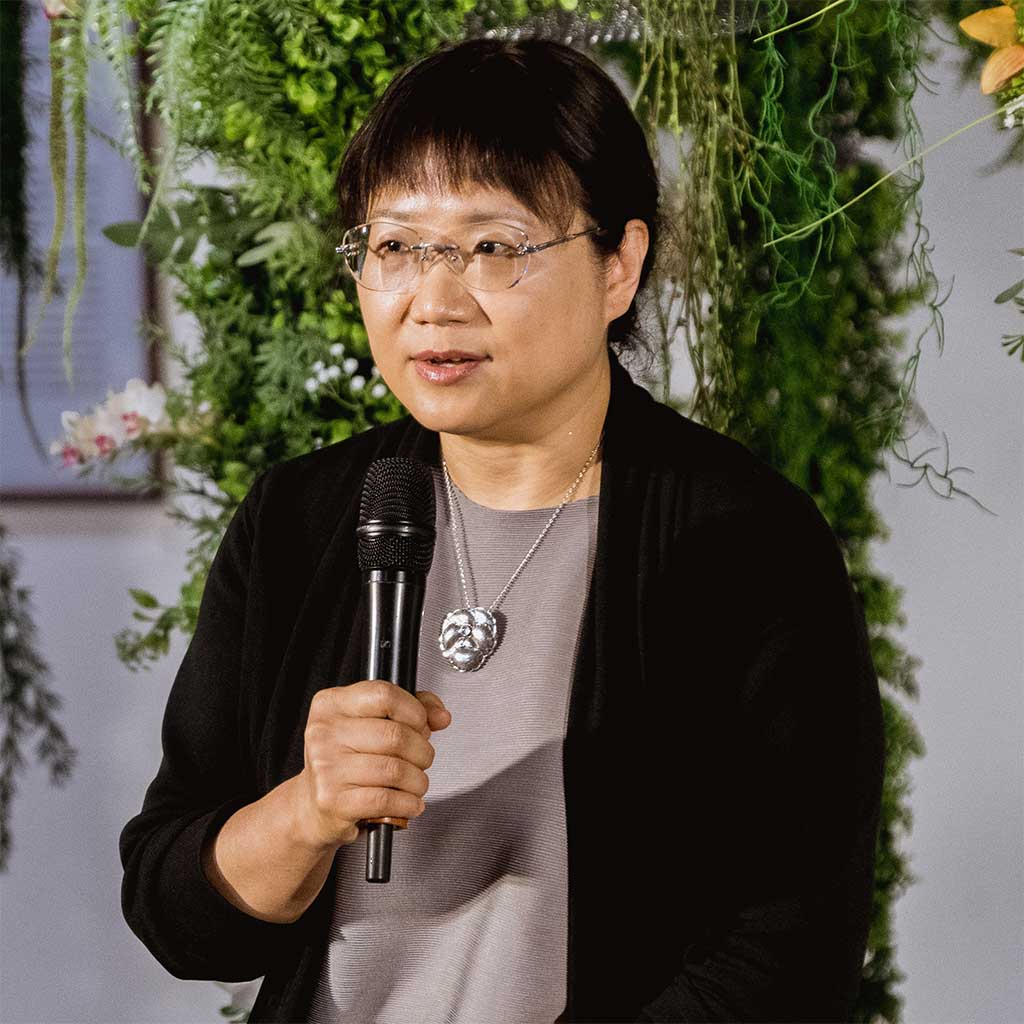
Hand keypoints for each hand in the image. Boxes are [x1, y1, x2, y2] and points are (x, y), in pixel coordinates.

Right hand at [294, 679, 452, 850]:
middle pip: (395, 735)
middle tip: (422, 759)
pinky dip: (408, 803)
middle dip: (422, 751)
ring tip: (416, 783)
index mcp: (332, 704)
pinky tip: (408, 802)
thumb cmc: (346, 759)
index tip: (421, 724)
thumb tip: (439, 715)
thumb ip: (411, 708)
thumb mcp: (372, 722)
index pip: (384, 695)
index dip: (414, 711)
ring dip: (418, 781)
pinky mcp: (333, 801)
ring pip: (395, 770)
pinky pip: (386, 799)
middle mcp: (324, 732)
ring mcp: (326, 767)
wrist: (313, 804)